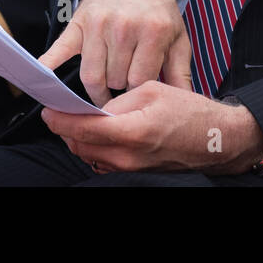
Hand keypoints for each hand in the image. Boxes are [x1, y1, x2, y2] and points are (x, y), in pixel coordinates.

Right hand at [37, 0, 192, 105]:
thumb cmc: (155, 8)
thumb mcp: (176, 34)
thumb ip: (180, 70)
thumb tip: (183, 102)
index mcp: (153, 31)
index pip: (140, 81)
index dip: (139, 92)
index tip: (139, 95)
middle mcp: (125, 27)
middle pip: (115, 81)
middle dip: (119, 89)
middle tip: (123, 88)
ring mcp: (98, 25)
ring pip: (91, 76)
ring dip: (96, 89)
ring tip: (104, 91)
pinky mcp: (77, 24)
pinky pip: (59, 51)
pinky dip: (49, 68)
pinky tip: (44, 84)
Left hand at [40, 80, 262, 174]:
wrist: (215, 139)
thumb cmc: (190, 112)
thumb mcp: (153, 90)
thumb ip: (119, 101)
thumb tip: (95, 109)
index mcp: (132, 132)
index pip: (83, 129)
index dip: (60, 119)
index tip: (48, 109)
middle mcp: (126, 156)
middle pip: (78, 145)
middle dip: (66, 127)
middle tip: (62, 108)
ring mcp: (128, 168)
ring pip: (87, 154)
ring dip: (79, 136)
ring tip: (82, 116)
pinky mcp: (131, 171)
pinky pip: (101, 160)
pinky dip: (93, 145)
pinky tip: (101, 129)